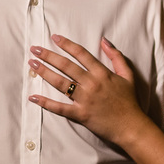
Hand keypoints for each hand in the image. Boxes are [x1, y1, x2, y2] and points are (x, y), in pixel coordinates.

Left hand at [27, 35, 150, 147]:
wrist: (131, 126)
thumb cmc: (129, 101)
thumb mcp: (128, 75)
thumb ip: (117, 57)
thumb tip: (104, 41)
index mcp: (102, 73)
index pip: (81, 54)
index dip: (66, 44)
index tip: (55, 37)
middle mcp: (91, 84)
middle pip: (66, 66)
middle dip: (48, 55)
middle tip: (35, 49)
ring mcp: (85, 99)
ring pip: (60, 83)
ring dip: (44, 72)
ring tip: (32, 64)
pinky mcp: (80, 114)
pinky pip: (60, 108)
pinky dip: (46, 102)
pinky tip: (33, 96)